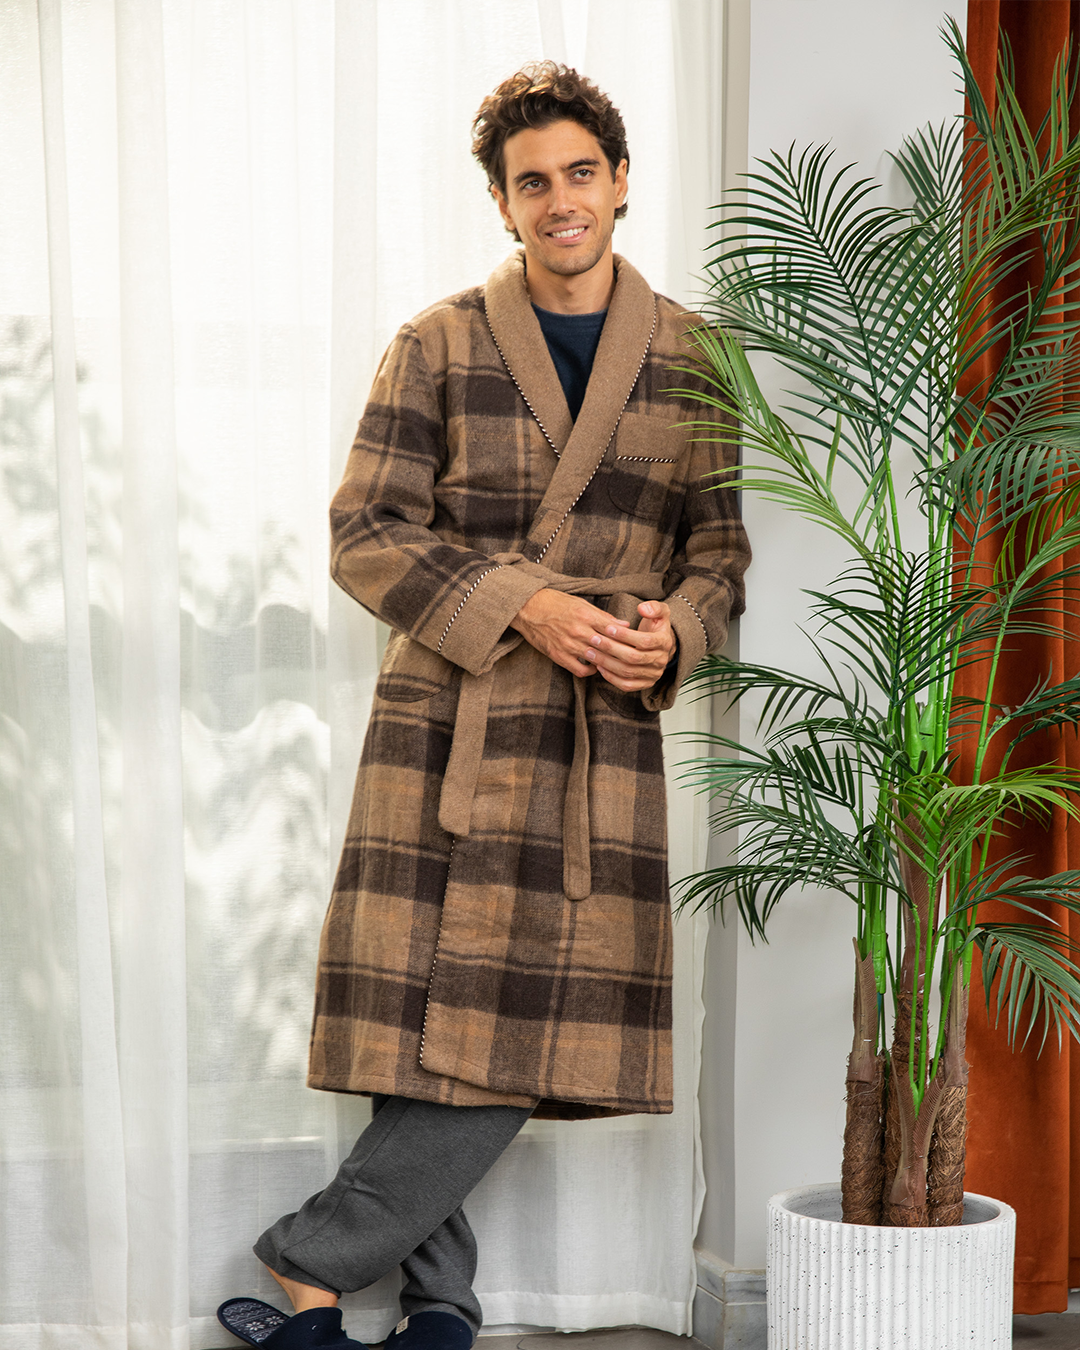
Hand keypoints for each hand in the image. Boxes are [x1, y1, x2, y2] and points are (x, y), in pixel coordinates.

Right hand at [510, 589, 629, 677]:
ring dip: (608, 664)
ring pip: (596, 660)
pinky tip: (596, 668)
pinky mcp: (558, 655)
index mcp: (585, 615)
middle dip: (622, 653)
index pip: (613, 630)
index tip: (637, 644)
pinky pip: (580, 670)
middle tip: (633, 659)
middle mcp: (578, 631)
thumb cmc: (555, 603)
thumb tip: (623, 624)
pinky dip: (590, 671)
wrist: (527, 608)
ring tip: (617, 664)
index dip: (627, 638)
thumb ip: (602, 616)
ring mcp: (568, 645)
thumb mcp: (580, 603)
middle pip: (607, 647)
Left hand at [583, 601, 676, 691]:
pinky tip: (599, 666)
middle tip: (594, 639)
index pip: (645, 641)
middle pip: (634, 657)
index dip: (625, 635)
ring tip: (591, 652)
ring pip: (627, 672)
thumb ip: (654, 607)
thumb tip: (642, 608)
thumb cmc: (655, 627)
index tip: (608, 628)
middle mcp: (661, 660)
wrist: (659, 645)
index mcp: (665, 642)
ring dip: (606, 663)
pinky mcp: (645, 684)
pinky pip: (626, 685)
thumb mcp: (660, 612)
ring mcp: (654, 674)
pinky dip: (611, 677)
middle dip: (611, 648)